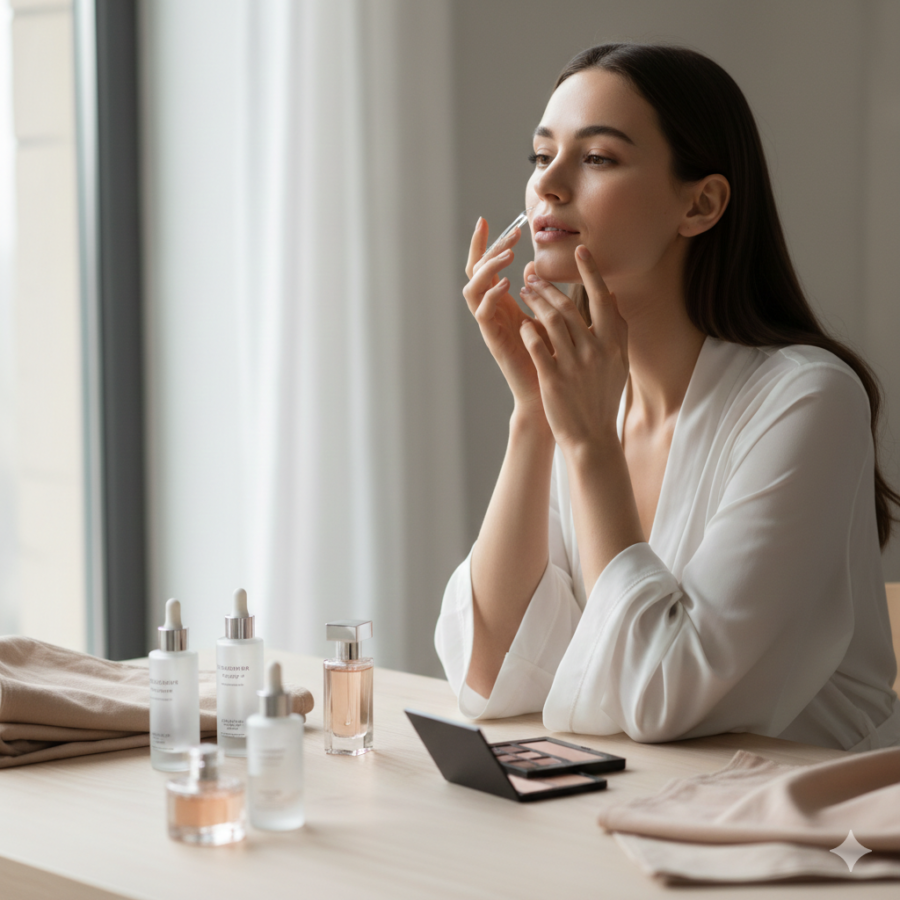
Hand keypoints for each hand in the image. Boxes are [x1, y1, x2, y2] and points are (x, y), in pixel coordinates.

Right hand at [463, 218, 549, 421]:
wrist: (547, 392)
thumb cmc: (550, 356)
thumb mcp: (547, 316)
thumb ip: (539, 292)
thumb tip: (533, 267)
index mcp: (501, 301)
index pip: (486, 265)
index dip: (488, 242)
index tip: (497, 220)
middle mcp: (490, 310)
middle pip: (475, 271)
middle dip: (489, 248)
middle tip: (511, 233)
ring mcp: (488, 324)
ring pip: (472, 288)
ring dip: (488, 268)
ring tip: (508, 255)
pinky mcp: (492, 339)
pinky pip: (482, 313)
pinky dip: (491, 296)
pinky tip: (508, 284)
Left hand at [518, 245, 627, 452]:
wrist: (591, 436)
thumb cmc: (603, 397)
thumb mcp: (619, 363)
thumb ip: (617, 329)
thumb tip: (613, 297)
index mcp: (614, 343)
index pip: (603, 298)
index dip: (592, 272)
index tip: (581, 250)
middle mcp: (596, 350)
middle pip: (569, 307)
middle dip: (549, 287)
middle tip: (533, 275)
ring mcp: (574, 364)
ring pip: (550, 321)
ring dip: (535, 302)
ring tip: (524, 292)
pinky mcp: (553, 378)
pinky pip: (537, 345)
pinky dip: (527, 330)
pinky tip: (521, 322)